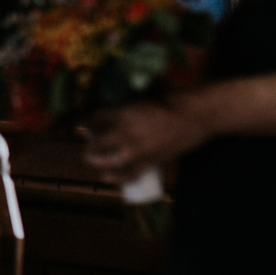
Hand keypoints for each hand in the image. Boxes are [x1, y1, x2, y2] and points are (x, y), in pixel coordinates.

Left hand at [83, 98, 212, 183]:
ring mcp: (138, 149)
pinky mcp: (151, 161)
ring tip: (93, 162)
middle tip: (87, 147)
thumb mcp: (142, 96)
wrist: (196, 115)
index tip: (80, 126)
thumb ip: (127, 105)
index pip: (94, 120)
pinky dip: (117, 178)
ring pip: (109, 161)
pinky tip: (107, 178)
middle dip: (89, 147)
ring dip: (98, 163)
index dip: (84, 124)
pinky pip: (130, 174)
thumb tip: (113, 110)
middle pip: (97, 144)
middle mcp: (125, 132)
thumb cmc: (171, 100)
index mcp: (122, 112)